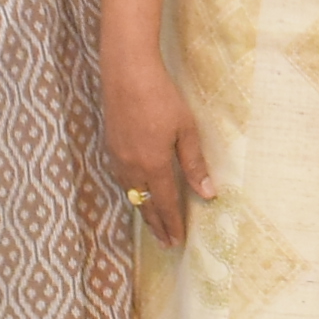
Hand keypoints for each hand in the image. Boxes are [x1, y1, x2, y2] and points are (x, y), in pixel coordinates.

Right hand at [101, 49, 215, 247]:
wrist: (127, 75)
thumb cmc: (162, 99)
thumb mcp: (185, 130)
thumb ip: (194, 163)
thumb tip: (208, 193)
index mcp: (153, 164)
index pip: (166, 202)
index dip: (173, 223)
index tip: (179, 240)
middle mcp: (131, 167)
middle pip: (146, 204)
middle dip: (157, 225)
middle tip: (166, 243)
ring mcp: (117, 158)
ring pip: (132, 193)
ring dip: (144, 210)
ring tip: (154, 224)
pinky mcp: (111, 148)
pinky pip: (123, 179)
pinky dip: (133, 192)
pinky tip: (138, 193)